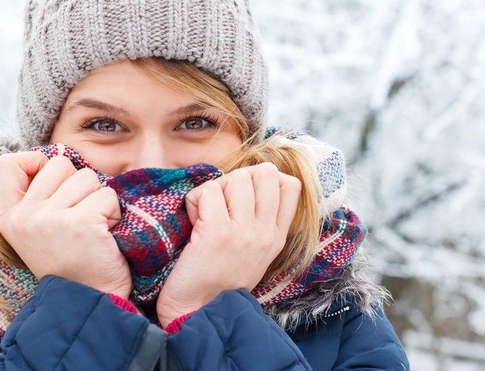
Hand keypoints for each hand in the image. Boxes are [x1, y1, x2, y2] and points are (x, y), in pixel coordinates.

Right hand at [0, 152, 131, 297]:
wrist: (88, 301)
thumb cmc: (69, 260)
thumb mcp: (35, 230)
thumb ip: (35, 195)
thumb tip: (50, 159)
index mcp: (10, 217)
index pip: (9, 162)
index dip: (36, 162)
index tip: (53, 187)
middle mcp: (25, 216)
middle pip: (60, 163)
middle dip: (78, 185)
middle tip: (78, 218)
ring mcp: (51, 219)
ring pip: (87, 177)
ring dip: (98, 199)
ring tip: (92, 228)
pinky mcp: (81, 223)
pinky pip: (107, 195)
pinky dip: (113, 213)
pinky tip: (104, 235)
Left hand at [156, 162, 300, 326]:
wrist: (198, 312)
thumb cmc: (219, 280)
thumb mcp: (256, 253)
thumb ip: (262, 222)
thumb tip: (255, 181)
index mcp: (277, 237)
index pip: (291, 185)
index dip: (263, 179)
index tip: (242, 196)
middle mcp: (265, 232)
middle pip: (265, 173)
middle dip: (238, 179)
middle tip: (222, 202)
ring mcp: (244, 232)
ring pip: (236, 178)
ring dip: (214, 190)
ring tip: (206, 214)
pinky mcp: (217, 232)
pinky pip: (207, 191)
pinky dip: (194, 201)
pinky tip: (193, 222)